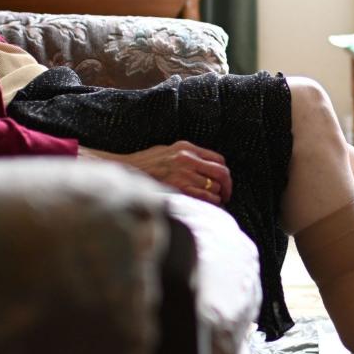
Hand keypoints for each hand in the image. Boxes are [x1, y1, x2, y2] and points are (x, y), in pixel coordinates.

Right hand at [80, 141, 231, 204]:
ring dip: (217, 197)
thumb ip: (188, 157)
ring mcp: (182, 174)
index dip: (225, 173)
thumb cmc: (145, 164)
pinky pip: (203, 197)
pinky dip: (209, 203)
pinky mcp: (177, 188)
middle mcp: (187, 159)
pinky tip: (205, 205)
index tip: (224, 182)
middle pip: (221, 173)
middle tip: (226, 196)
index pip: (218, 159)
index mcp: (186, 148)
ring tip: (213, 202)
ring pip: (214, 187)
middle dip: (227, 186)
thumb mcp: (168, 151)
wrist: (125, 172)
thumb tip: (206, 169)